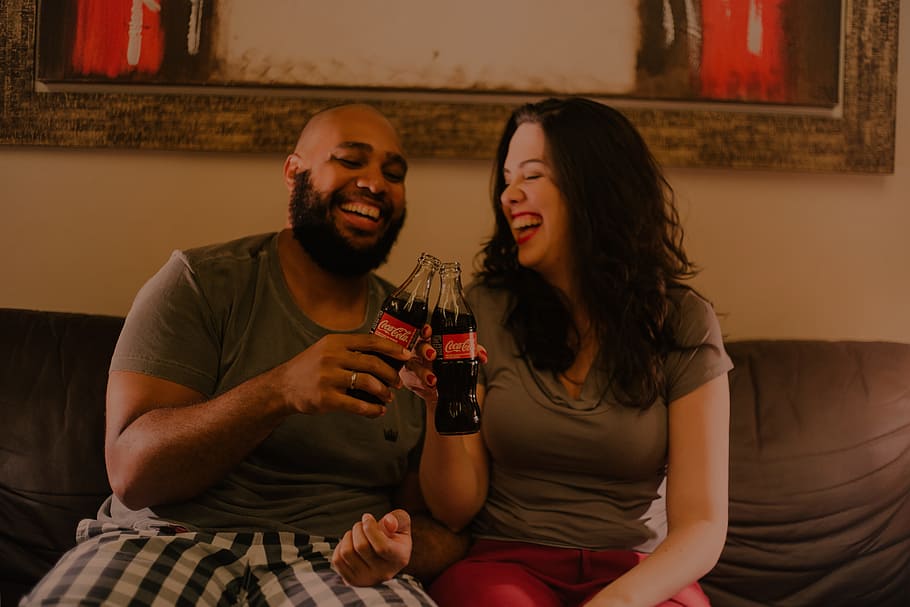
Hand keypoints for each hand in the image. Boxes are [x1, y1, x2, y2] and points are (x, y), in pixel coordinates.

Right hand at [276, 333, 409, 417]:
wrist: (283, 387)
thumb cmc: (310, 368)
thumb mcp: (327, 350)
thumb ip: (351, 350)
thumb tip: (384, 356)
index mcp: (335, 342)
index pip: (370, 341)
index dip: (392, 348)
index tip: (407, 356)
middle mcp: (332, 357)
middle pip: (372, 363)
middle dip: (390, 374)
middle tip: (397, 383)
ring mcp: (328, 378)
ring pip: (367, 383)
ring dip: (383, 392)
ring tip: (387, 397)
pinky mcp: (326, 398)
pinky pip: (357, 404)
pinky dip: (372, 409)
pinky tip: (377, 410)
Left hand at [331, 510, 411, 585]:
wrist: (385, 556)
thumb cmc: (393, 536)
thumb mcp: (402, 523)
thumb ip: (398, 518)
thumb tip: (388, 522)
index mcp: (399, 558)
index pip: (382, 547)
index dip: (370, 528)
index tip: (367, 517)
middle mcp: (384, 573)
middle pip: (361, 546)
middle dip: (358, 528)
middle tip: (362, 525)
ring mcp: (367, 579)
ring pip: (347, 552)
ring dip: (348, 536)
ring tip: (356, 535)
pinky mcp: (352, 580)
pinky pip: (337, 560)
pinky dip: (340, 546)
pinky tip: (350, 544)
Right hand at [400, 325, 488, 404]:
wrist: (440, 391)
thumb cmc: (447, 368)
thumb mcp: (460, 358)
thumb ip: (471, 353)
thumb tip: (482, 355)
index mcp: (431, 341)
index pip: (425, 332)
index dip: (425, 329)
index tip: (428, 331)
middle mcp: (420, 351)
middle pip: (418, 345)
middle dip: (424, 349)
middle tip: (433, 355)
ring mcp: (413, 365)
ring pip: (413, 364)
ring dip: (423, 371)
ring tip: (433, 379)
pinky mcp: (410, 379)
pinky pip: (411, 379)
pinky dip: (421, 381)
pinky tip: (429, 385)